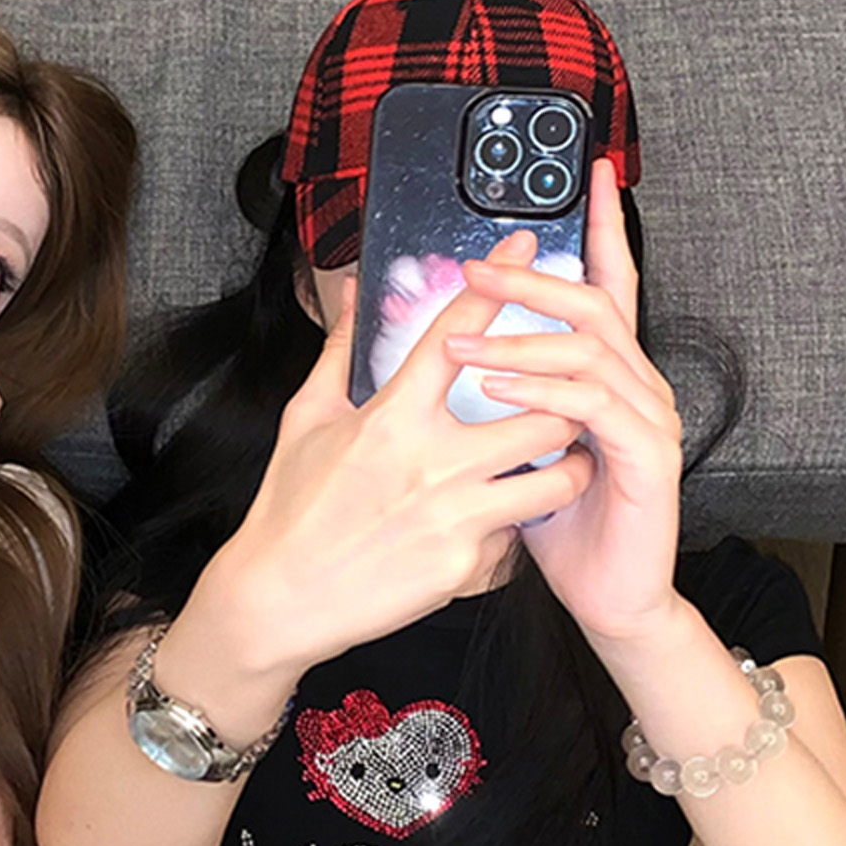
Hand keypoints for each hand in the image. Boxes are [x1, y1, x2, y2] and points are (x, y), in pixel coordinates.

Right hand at [205, 229, 591, 682]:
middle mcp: (433, 464)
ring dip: (566, 466)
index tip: (529, 246)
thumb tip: (349, 295)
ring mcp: (455, 518)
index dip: (499, 282)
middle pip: (546, 413)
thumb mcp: (305, 421)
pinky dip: (513, 528)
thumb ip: (338, 352)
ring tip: (558, 462)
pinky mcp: (464, 567)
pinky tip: (496, 525)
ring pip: (557, 479)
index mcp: (393, 419)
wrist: (279, 599)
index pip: (458, 335)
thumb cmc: (290, 511)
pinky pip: (516, 538)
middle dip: (566, 400)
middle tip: (566, 398)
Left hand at [447, 158, 682, 642]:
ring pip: (591, 350)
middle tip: (474, 269)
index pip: (606, 286)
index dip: (601, 229)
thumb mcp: (512, 450)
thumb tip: (436, 352)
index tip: (587, 175)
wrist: (606, 597)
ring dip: (522, 337)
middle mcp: (635, 384)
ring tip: (461, 336)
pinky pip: (595, 407)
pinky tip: (500, 387)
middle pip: (593, 303)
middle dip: (532, 281)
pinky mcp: (647, 457)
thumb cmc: (557, 524)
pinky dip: (545, 391)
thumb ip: (490, 398)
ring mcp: (647, 417)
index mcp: (605, 375)